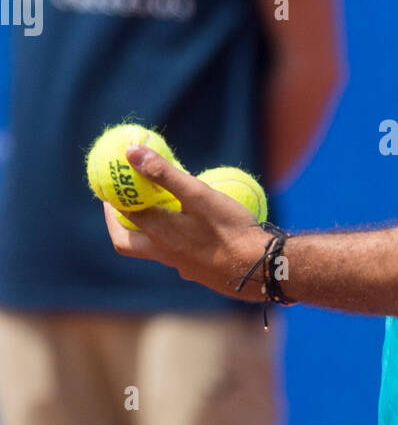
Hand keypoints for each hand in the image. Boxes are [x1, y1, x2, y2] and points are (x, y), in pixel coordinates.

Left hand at [102, 147, 272, 300]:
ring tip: (157, 211)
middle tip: (120, 205)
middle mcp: (163, 253)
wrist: (258, 269)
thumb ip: (164, 174)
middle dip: (117, 223)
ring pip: (151, 250)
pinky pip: (176, 255)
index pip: (123, 214)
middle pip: (125, 242)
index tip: (111, 184)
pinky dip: (174, 240)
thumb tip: (132, 152)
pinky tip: (192, 230)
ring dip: (146, 231)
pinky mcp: (198, 272)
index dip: (113, 198)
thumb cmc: (229, 230)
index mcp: (158, 233)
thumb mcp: (198, 194)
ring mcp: (180, 266)